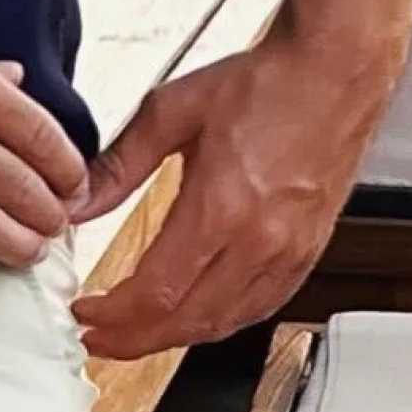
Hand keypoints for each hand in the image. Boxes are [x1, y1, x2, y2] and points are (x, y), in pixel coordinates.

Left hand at [70, 22, 405, 358]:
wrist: (334, 72)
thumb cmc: (264, 83)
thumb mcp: (171, 111)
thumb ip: (119, 164)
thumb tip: (77, 202)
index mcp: (221, 207)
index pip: (156, 293)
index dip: (114, 317)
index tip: (85, 313)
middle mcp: (260, 242)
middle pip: (187, 321)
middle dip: (134, 339)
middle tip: (98, 337)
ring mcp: (290, 253)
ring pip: (224, 323)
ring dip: (174, 338)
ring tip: (135, 333)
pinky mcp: (308, 253)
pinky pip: (259, 308)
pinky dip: (219, 321)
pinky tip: (195, 315)